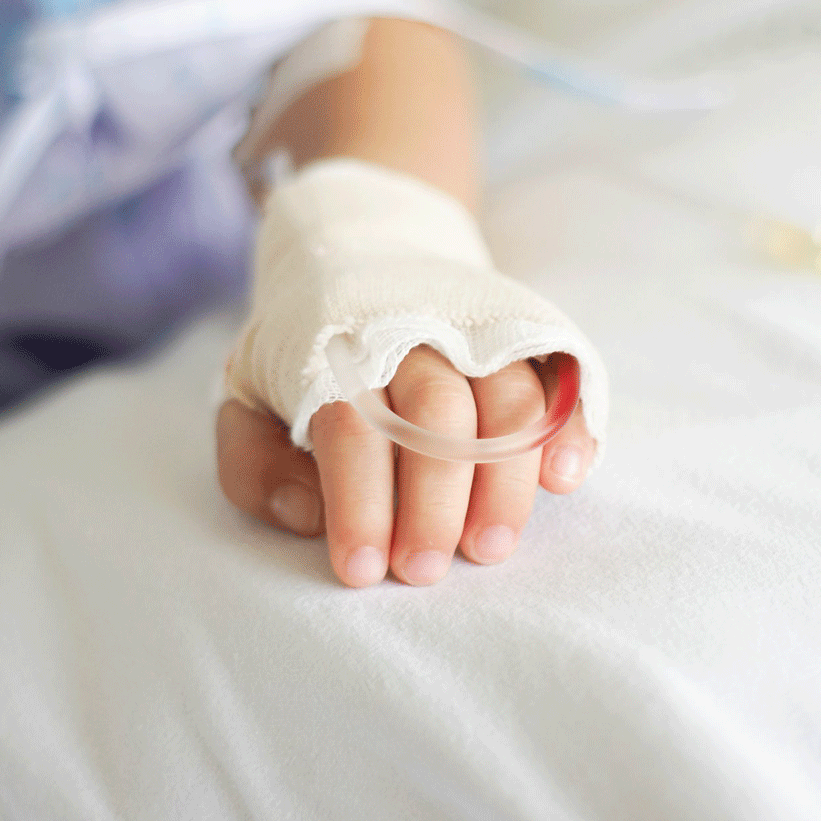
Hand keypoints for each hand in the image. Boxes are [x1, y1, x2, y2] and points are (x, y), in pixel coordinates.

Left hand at [216, 346, 594, 586]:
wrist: (366, 249)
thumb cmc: (308, 358)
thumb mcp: (250, 401)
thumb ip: (253, 465)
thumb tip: (308, 515)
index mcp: (339, 353)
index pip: (353, 428)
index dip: (360, 504)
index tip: (364, 570)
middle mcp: (416, 336)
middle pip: (437, 413)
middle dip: (434, 501)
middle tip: (424, 570)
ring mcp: (480, 334)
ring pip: (509, 398)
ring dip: (506, 479)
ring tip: (491, 547)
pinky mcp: (527, 335)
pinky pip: (562, 373)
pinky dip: (570, 426)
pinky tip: (563, 478)